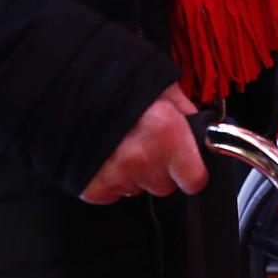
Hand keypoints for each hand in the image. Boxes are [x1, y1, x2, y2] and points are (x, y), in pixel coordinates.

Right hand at [80, 84, 206, 204]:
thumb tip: (201, 130)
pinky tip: (106, 157)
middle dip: (160, 170)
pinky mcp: (93, 187)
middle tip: (147, 145)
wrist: (76, 86)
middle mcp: (145, 159)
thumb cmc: (123, 84)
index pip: (195, 179)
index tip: (188, 166)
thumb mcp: (166, 89)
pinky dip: (110, 180)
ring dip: (135, 174)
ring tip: (123, 146)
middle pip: (164, 185)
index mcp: (169, 134)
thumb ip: (187, 114)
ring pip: (137, 189)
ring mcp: (117, 176)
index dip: (192, 172)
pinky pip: (112, 194)